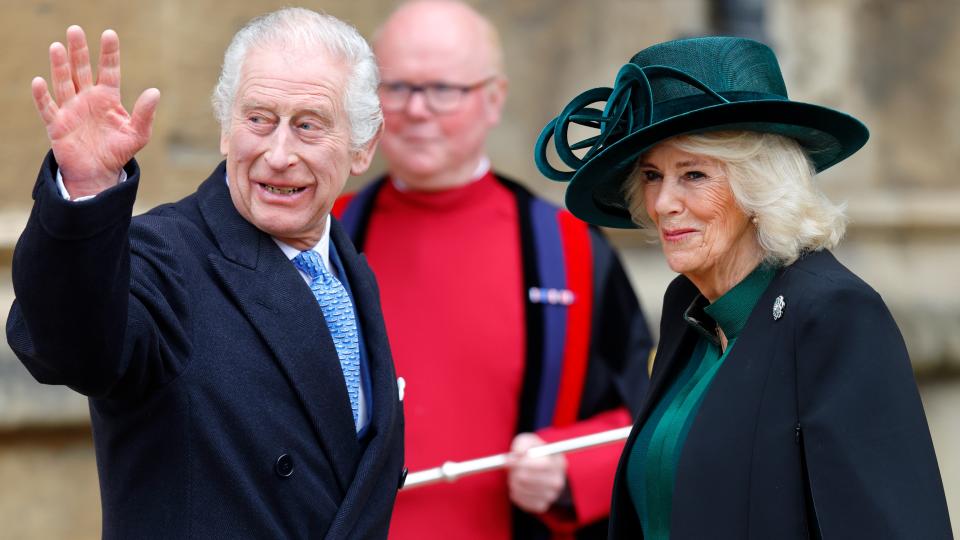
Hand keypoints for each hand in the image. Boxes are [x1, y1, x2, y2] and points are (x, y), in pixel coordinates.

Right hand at [32, 26, 159, 197]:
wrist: (98, 172)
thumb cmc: (118, 151)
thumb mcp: (138, 134)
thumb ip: (145, 114)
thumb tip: (155, 91)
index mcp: (108, 98)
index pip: (109, 70)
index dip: (109, 53)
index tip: (109, 34)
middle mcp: (87, 99)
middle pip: (81, 70)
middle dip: (79, 51)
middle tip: (75, 30)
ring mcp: (71, 110)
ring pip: (64, 83)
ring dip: (59, 66)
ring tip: (57, 47)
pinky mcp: (57, 124)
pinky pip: (48, 108)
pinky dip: (42, 96)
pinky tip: (40, 82)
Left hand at [506, 433, 567, 513]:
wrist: (542, 470)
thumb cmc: (533, 452)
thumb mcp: (530, 442)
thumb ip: (522, 445)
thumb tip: (515, 456)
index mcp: (559, 463)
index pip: (542, 465)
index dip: (522, 462)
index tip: (508, 459)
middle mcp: (558, 481)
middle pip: (529, 479)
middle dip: (514, 472)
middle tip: (510, 469)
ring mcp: (551, 496)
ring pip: (522, 490)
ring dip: (513, 481)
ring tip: (515, 476)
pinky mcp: (542, 506)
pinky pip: (521, 500)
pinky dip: (515, 492)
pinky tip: (518, 486)